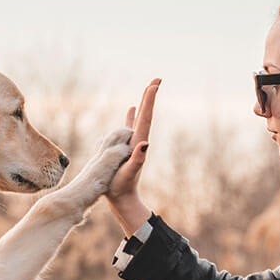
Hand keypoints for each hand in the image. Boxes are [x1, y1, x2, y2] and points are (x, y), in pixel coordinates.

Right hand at [105, 79, 158, 229]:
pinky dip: (132, 116)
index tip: (155, 85)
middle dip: (150, 97)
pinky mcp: (126, 148)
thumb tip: (145, 144)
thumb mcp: (128, 174)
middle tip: (157, 80)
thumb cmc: (122, 188)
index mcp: (138, 143)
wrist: (122, 199)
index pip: (145, 118)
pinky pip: (129, 127)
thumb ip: (137, 159)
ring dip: (143, 103)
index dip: (149, 101)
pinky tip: (132, 109)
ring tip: (147, 90)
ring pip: (139, 118)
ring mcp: (133, 143)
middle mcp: (138, 141)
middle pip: (145, 114)